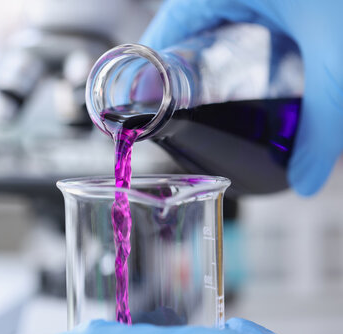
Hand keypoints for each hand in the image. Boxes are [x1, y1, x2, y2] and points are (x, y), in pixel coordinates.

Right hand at [141, 0, 342, 195]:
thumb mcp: (339, 60)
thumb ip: (325, 126)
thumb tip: (304, 181)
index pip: (165, 30)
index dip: (148, 71)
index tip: (146, 109)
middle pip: (183, 30)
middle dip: (180, 71)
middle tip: (184, 113)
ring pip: (210, 22)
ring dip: (207, 56)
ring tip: (209, 95)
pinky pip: (233, 13)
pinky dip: (234, 39)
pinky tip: (246, 64)